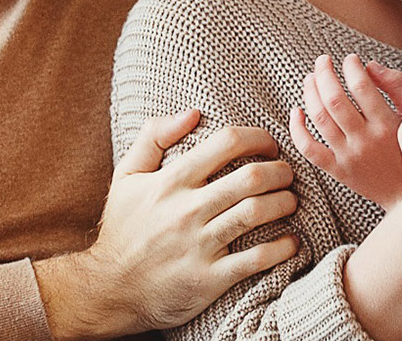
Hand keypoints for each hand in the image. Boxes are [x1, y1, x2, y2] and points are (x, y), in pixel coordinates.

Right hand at [37, 111, 300, 338]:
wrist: (109, 289)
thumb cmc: (123, 229)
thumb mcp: (126, 176)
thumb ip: (153, 136)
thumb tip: (192, 112)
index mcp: (170, 181)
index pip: (226, 143)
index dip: (258, 138)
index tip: (269, 144)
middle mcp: (187, 210)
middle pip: (252, 177)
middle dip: (280, 170)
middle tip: (287, 173)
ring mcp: (199, 245)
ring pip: (258, 213)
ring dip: (286, 202)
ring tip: (291, 200)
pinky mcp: (210, 278)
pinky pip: (257, 259)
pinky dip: (283, 247)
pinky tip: (292, 241)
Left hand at [288, 53, 401, 208]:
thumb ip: (398, 86)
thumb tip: (370, 65)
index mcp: (388, 125)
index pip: (362, 87)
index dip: (351, 67)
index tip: (351, 59)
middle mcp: (366, 141)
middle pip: (334, 100)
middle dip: (324, 73)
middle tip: (323, 61)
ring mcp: (348, 157)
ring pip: (319, 119)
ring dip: (310, 93)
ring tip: (311, 78)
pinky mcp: (337, 171)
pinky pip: (309, 149)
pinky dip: (297, 129)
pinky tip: (296, 111)